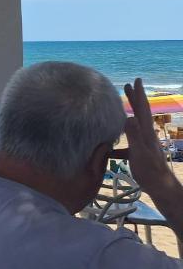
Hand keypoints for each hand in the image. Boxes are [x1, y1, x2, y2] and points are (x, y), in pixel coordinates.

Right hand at [123, 78, 177, 198]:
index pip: (142, 109)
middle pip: (139, 113)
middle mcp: (146, 135)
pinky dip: (119, 142)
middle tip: (127, 86)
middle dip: (134, 99)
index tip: (136, 80)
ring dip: (125, 117)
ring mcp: (144, 144)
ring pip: (132, 126)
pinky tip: (108, 149)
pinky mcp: (140, 153)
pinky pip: (127, 143)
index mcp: (145, 132)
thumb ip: (134, 135)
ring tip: (117, 111)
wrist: (160, 188)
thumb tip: (129, 117)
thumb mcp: (140, 152)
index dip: (139, 95)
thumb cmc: (149, 171)